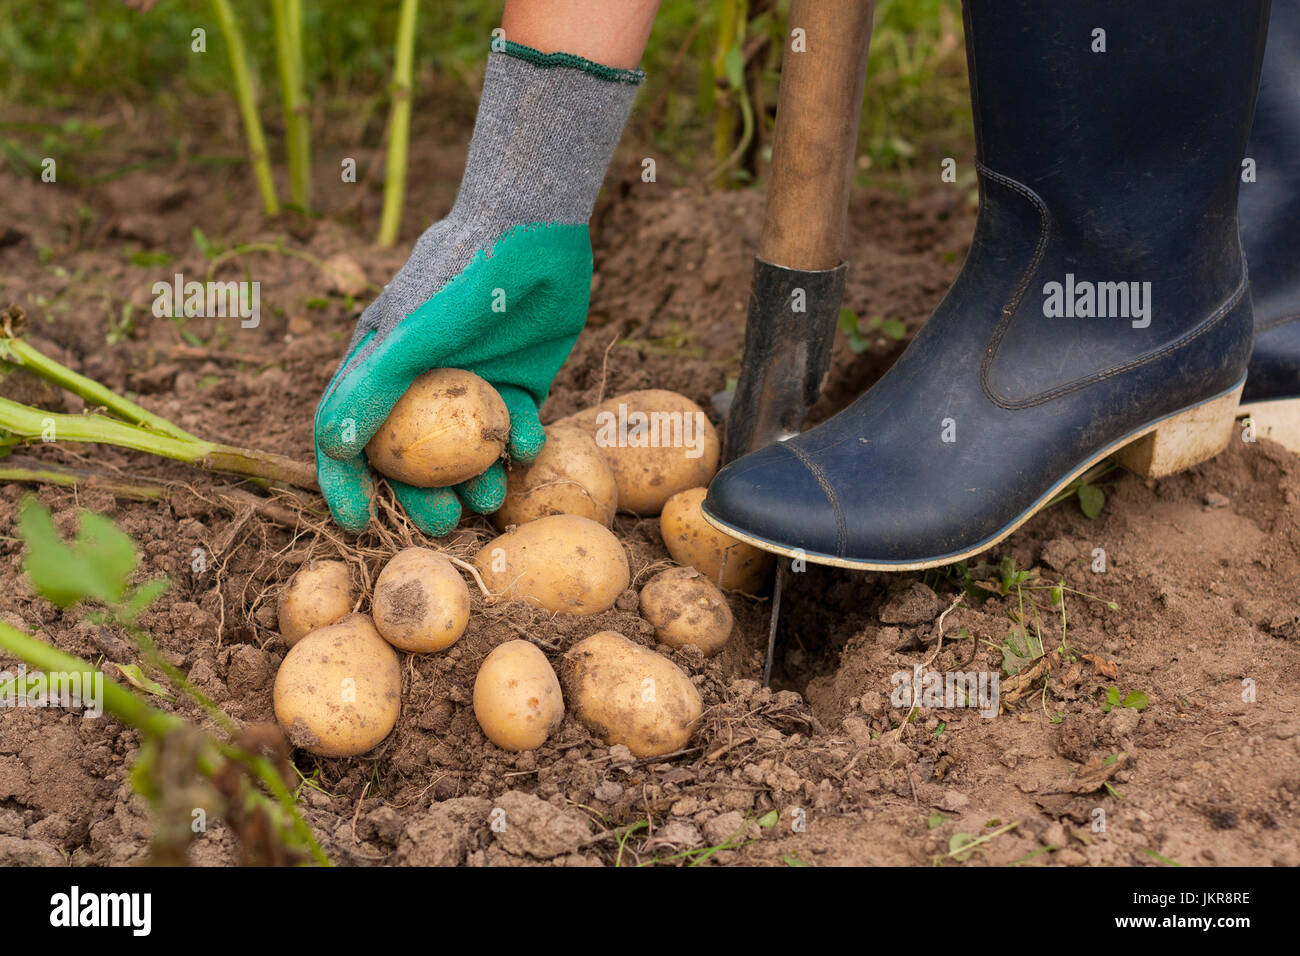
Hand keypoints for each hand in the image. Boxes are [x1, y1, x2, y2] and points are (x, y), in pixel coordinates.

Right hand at [314, 221, 590, 535]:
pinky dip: (520, 442)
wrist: (534, 225)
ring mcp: (471, 384)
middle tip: (441, 523)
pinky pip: (515, 426)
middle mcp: (421, 381)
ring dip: (474, 479)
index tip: (357, 520)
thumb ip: (374, 386)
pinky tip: (529, 445)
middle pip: (411, 456)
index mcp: (379, 364)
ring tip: (489, 499)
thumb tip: (333, 446)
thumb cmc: (462, 273)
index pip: (348, 433)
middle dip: (420, 496)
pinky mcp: (518, 381)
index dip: (345, 480)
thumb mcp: (414, 333)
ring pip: (466, 451)